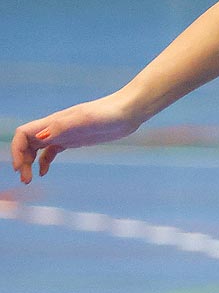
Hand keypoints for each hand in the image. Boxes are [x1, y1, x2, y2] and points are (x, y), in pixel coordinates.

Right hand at [11, 95, 143, 182]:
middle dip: (22, 161)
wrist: (127, 112)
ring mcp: (64, 134)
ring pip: (37, 148)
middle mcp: (55, 128)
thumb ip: (61, 127)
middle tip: (26, 180)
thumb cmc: (107, 113)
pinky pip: (51, 151)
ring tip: (30, 179)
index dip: (17, 150)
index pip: (23, 134)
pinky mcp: (74, 140)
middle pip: (27, 144)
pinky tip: (44, 173)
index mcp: (53, 122)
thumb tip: (40, 139)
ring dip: (30, 163)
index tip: (20, 168)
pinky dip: (44, 162)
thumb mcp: (85, 120)